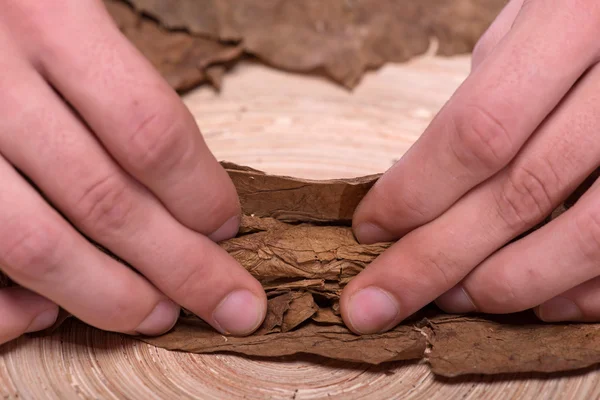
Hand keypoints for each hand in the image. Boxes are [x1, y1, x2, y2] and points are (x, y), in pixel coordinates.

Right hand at [0, 0, 265, 343]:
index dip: (200, 193)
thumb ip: (120, 78)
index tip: (228, 226)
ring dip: (108, 295)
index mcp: (50, 16)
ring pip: (35, 244)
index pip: (150, 131)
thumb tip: (184, 181)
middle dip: (181, 267)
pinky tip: (49, 311)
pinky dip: (7, 303)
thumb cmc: (19, 7)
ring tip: (160, 314)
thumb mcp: (72, 7)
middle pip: (106, 201)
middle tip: (230, 304)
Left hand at [340, 0, 599, 333]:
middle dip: (434, 259)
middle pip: (518, 194)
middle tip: (377, 301)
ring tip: (451, 298)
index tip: (368, 228)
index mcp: (575, 21)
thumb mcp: (533, 20)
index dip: (414, 191)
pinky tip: (536, 302)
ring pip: (585, 235)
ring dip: (506, 282)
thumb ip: (488, 92)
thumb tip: (420, 174)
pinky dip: (583, 289)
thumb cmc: (588, 11)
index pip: (477, 131)